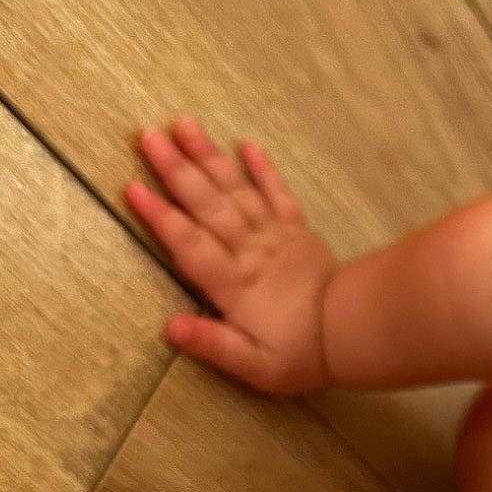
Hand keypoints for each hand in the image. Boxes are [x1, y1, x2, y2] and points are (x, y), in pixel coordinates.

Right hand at [126, 118, 338, 394]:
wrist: (359, 332)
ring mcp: (275, 235)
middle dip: (175, 170)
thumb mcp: (255, 366)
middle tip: (146, 135)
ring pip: (236, 190)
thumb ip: (214, 344)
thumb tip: (170, 329)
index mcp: (233, 284)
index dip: (160, 217)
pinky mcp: (298, 230)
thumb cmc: (302, 355)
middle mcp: (250, 251)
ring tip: (184, 125)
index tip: (132, 187)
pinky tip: (245, 144)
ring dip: (209, 157)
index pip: (189, 244)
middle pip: (207, 205)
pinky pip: (277, 194)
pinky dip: (263, 169)